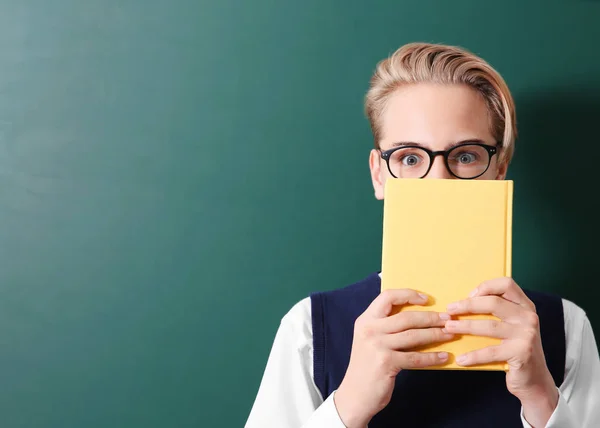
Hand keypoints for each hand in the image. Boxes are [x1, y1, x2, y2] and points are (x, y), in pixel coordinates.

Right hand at [335, 289, 453, 427]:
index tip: (427, 299)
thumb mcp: (369, 339)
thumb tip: (418, 316)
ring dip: (435, 334)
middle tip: (448, 318)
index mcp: (365, 320)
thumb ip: (385, 326)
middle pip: (406, 317)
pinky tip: (444, 357)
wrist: (354, 395)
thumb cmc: (367, 366)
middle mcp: (369, 330)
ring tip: (450, 334)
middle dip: (430, 317)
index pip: (388, 296)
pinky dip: (432, 357)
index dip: (408, 294)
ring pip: (413, 335)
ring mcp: (377, 346)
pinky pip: (415, 357)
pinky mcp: (385, 363)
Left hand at [443, 277, 558, 426]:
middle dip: (468, 305)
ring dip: (465, 326)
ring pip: (489, 326)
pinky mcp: (522, 353)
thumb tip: (462, 302)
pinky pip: (491, 351)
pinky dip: (473, 356)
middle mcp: (529, 317)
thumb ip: (497, 311)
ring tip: (448, 328)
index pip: (506, 284)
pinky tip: (461, 359)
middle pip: (494, 303)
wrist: (535, 379)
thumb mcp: (511, 325)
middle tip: (449, 310)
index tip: (469, 295)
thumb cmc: (515, 348)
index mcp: (525, 305)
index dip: (486, 286)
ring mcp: (527, 334)